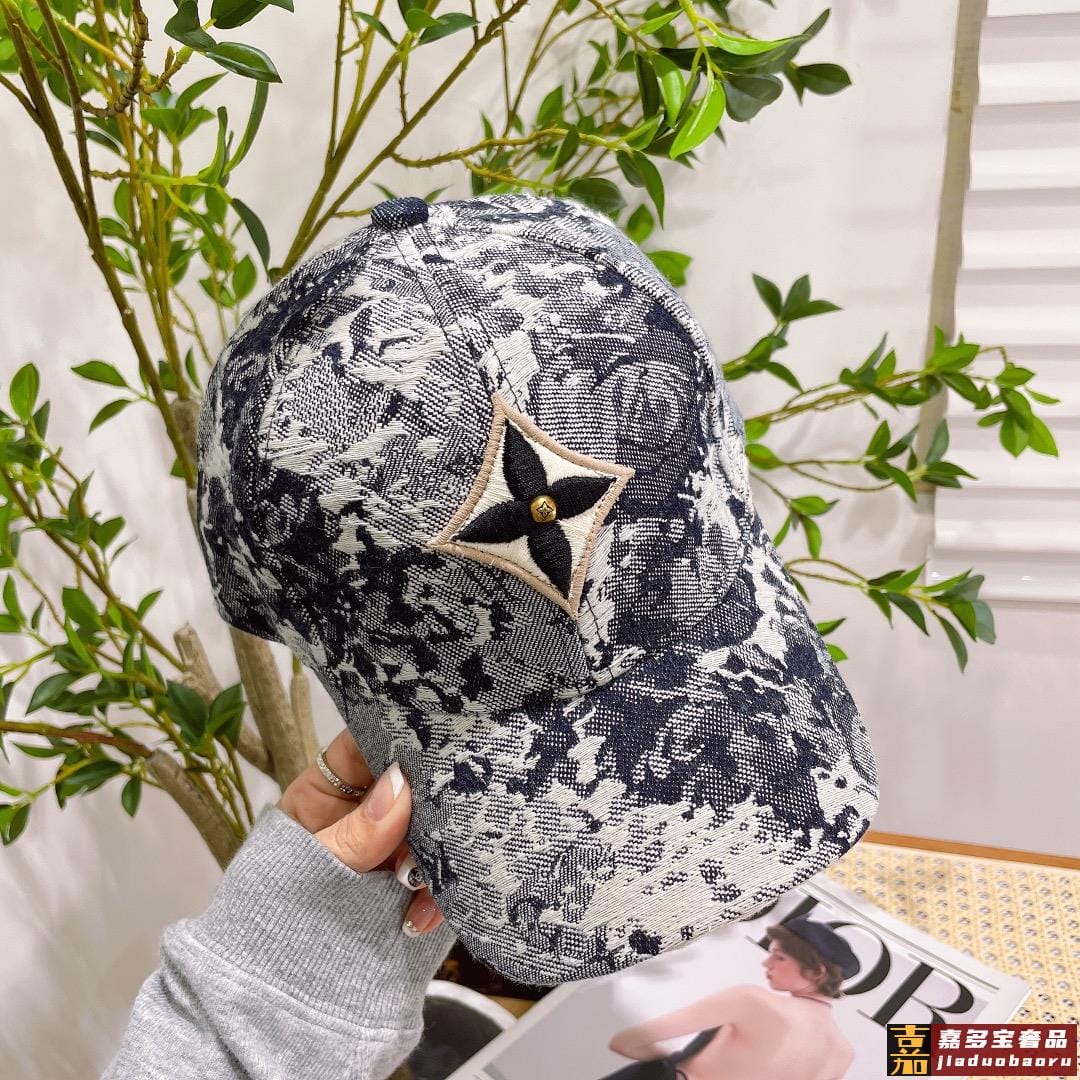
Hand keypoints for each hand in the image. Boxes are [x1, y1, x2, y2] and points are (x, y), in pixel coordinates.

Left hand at [277, 728, 444, 935]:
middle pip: (411, 786)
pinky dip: (440, 892)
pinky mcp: (414, 885)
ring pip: (433, 830)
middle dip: (427, 805)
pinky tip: (425, 913)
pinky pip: (441, 874)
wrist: (274, 993)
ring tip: (415, 886)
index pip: (367, 742)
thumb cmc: (273, 919)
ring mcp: (394, 847)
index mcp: (328, 789)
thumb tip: (400, 786)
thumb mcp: (305, 871)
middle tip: (437, 825)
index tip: (432, 740)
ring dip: (435, 854)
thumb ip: (353, 835)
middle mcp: (366, 810)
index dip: (398, 735)